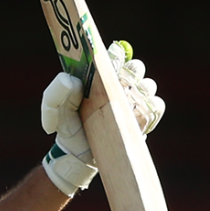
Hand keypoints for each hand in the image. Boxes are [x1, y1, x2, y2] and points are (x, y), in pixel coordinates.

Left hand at [40, 40, 165, 195]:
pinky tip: (135, 113)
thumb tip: (73, 81)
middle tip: (122, 80)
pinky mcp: (142, 120)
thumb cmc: (67, 128)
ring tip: (127, 99)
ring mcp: (132, 103)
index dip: (116, 54)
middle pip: (136, 68)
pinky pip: (155, 106)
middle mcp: (118, 86)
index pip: (113, 57)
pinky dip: (150, 106)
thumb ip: (56, 93)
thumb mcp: (53, 111)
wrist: (78, 156)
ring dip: (142, 89)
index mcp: (99, 78)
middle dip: (132, 70)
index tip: (113, 55)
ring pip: (148, 86)